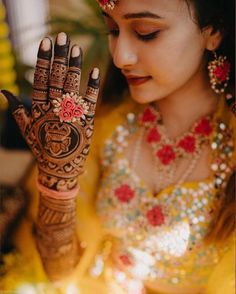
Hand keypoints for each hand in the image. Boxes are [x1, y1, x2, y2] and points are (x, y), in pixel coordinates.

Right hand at [2, 32, 99, 190]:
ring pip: (72, 86)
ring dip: (74, 66)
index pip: (41, 80)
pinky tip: (95, 70)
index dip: (44, 61)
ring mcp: (71, 115)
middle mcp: (55, 110)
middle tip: (62, 37)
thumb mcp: (27, 130)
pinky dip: (93, 86)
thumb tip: (4, 92)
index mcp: (39, 109)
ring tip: (76, 48)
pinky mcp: (86, 121)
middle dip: (60, 57)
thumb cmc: (42, 148)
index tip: (46, 43)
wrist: (60, 169)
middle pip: (57, 79)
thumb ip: (17, 110)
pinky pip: (90, 101)